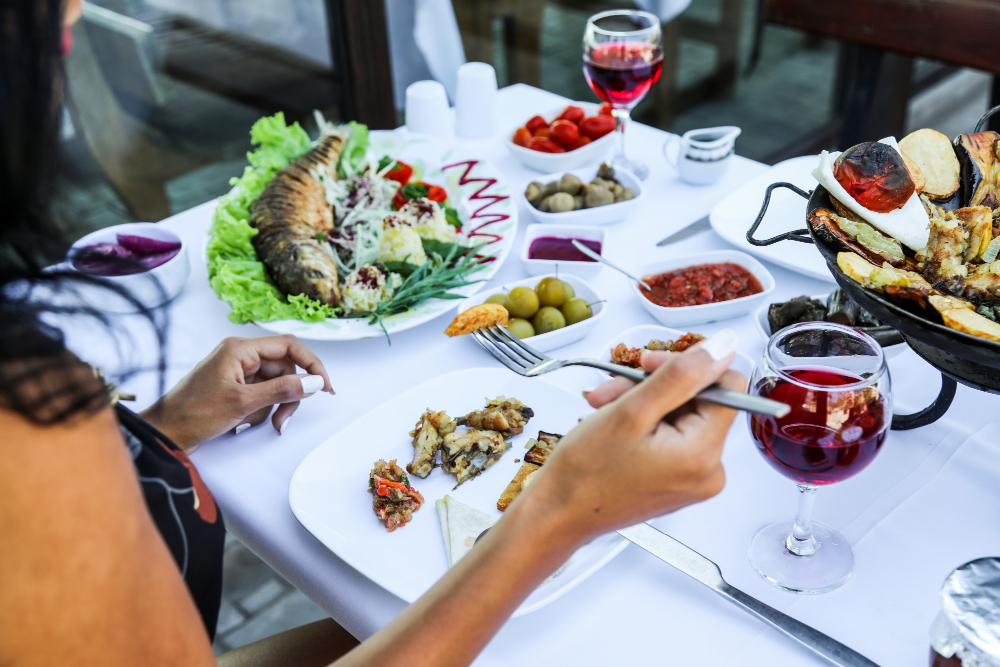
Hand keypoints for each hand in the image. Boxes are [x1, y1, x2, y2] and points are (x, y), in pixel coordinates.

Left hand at [140, 335, 332, 450]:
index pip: (289, 346)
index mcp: (240, 348)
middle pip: (284, 368)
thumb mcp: (243, 403)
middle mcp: (240, 355)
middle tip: (285, 417)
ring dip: (275, 405)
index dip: (311, 364)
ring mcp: (237, 371)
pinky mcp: (234, 386)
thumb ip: (282, 390)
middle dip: (289, 394)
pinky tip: (247, 422)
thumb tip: (313, 382)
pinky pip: (262, 393)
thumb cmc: (191, 414)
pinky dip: (262, 409)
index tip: (324, 385)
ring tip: (265, 423)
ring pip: (276, 383)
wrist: (164, 433)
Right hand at [523, 329, 745, 545]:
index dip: (687, 367)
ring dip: (642, 401)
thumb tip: (723, 347)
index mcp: (704, 455)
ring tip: (605, 407)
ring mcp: (694, 478)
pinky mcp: (679, 480)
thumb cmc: (586, 473)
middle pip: (700, 400)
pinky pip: (672, 435)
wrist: (559, 514)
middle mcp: (709, 471)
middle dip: (654, 386)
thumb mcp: (632, 411)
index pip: (726, 386)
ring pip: (681, 414)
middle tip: (615, 388)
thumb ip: (681, 374)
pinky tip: (615, 422)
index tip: (649, 366)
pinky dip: (644, 422)